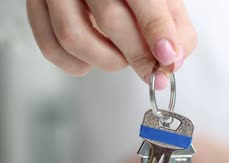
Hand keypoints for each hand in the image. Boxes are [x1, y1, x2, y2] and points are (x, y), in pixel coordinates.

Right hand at [26, 0, 196, 88]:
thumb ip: (174, 26)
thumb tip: (172, 60)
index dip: (157, 31)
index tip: (167, 58)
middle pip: (110, 19)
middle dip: (137, 55)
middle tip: (152, 72)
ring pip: (74, 37)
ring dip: (106, 61)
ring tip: (121, 58)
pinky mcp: (36, 7)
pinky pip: (51, 48)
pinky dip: (77, 65)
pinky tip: (93, 59)